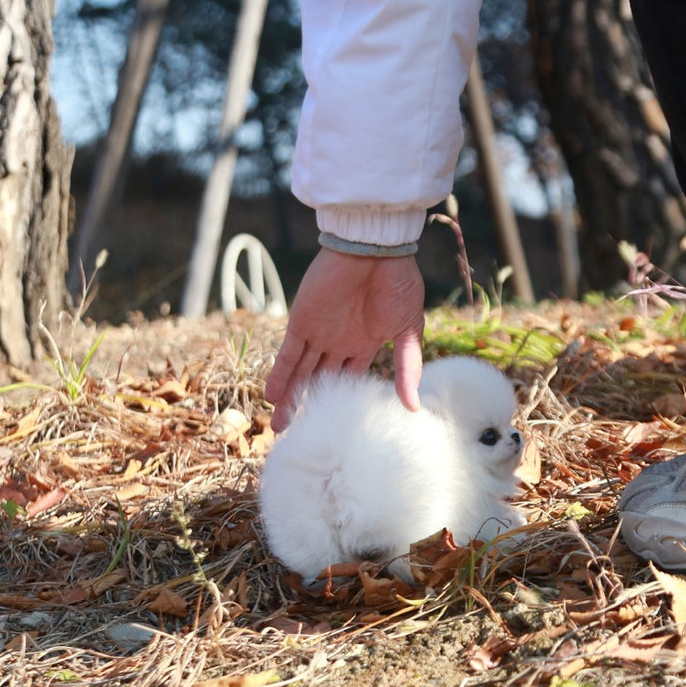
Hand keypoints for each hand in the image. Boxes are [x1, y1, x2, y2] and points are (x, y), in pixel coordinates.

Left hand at [265, 250, 424, 430]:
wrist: (375, 247)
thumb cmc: (398, 282)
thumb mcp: (409, 329)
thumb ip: (408, 367)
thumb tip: (414, 407)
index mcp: (365, 344)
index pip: (349, 381)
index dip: (341, 404)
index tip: (334, 431)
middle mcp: (339, 342)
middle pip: (320, 381)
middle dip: (309, 407)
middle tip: (298, 438)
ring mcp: (319, 333)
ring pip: (301, 373)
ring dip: (290, 398)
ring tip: (279, 428)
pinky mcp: (302, 322)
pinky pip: (288, 354)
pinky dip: (280, 375)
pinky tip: (272, 397)